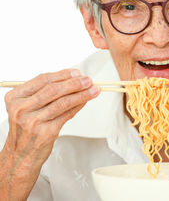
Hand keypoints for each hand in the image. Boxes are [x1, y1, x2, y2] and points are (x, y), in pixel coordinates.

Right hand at [0, 69, 99, 199]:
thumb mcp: (27, 107)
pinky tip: (86, 101)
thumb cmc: (26, 128)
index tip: (77, 72)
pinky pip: (67, 115)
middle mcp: (21, 109)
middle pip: (53, 90)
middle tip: (88, 80)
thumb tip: (72, 79)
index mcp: (15, 98)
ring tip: (94, 90)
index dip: (62, 74)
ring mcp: (33, 121)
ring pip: (62, 102)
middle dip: (74, 83)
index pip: (42, 80)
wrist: (20, 155)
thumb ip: (43, 93)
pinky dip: (79, 106)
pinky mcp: (46, 132)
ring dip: (81, 94)